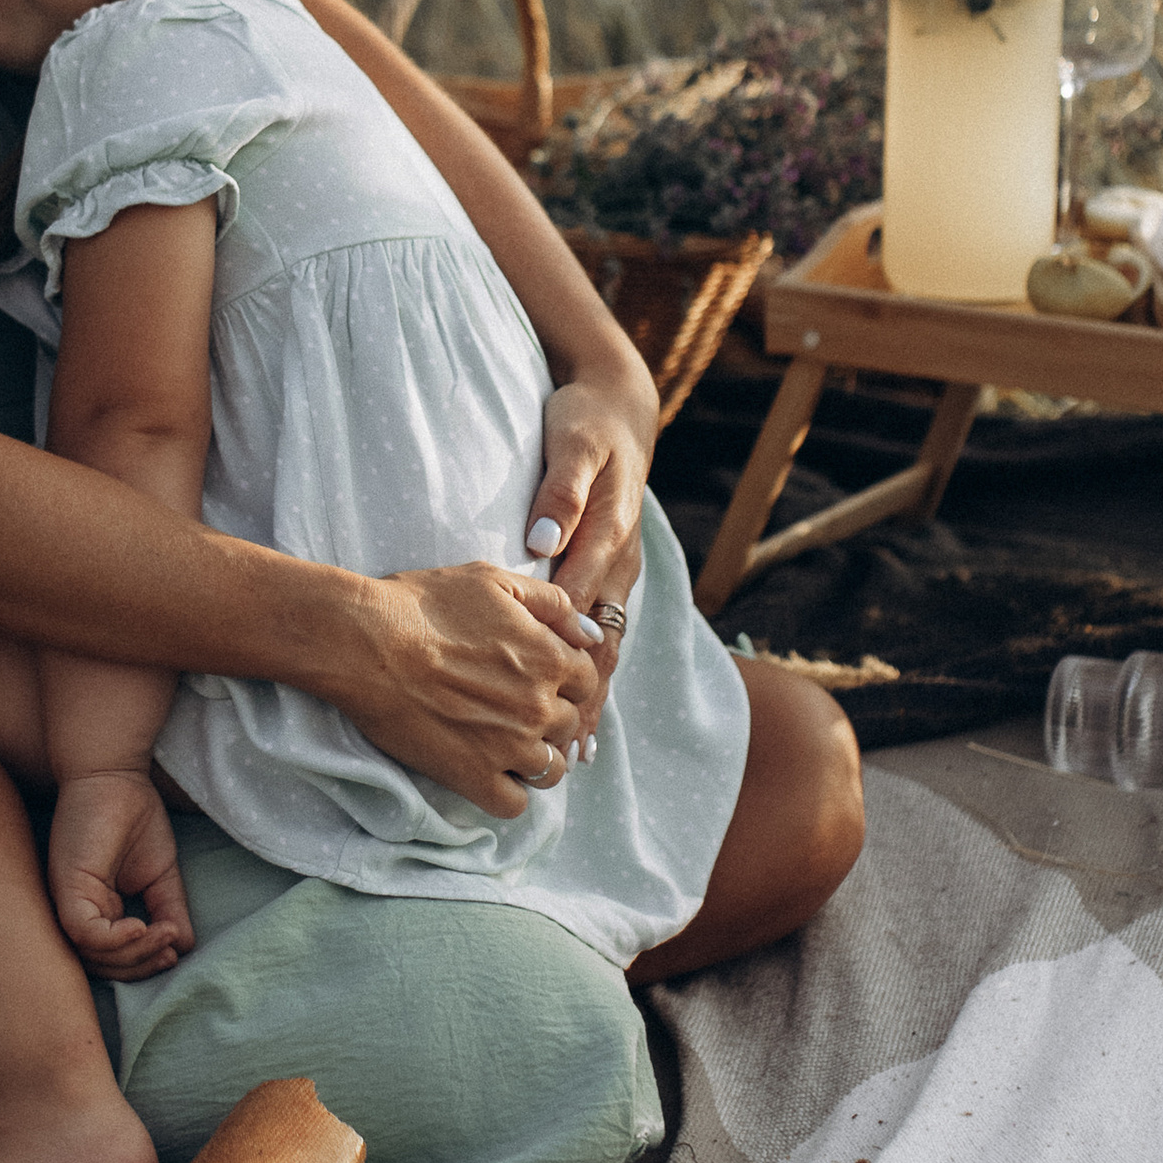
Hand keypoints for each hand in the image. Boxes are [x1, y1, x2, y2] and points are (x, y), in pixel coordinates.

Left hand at [49, 769, 195, 978]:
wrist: (115, 774)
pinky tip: (143, 926)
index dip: (143, 964)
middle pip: (103, 965)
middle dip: (141, 967)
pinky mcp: (66, 888)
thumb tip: (183, 946)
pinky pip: (86, 932)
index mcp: (96, 911)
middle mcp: (77, 912)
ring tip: (164, 935)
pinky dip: (116, 940)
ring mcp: (68, 902)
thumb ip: (168, 909)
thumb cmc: (134, 816)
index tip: (173, 952)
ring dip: (135, 955)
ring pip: (94, 956)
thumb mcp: (159, 873)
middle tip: (170, 952)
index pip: (113, 958)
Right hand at [325, 563, 602, 819]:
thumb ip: (553, 603)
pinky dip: (506, 791)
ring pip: (550, 770)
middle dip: (550, 714)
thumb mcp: (493, 581)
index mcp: (549, 658)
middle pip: (571, 725)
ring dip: (535, 757)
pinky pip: (513, 805)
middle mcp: (539, 707)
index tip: (538, 674)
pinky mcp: (473, 777)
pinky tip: (487, 769)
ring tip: (505, 741)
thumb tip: (591, 632)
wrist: (366, 642)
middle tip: (514, 704)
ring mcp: (509, 748)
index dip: (564, 675)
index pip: (586, 680)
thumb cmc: (424, 604)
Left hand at [525, 378, 650, 738]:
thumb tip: (542, 545)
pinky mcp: (612, 572)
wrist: (619, 409)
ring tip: (577, 753)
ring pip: (609, 645)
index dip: (562, 654)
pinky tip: (585, 710)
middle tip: (564, 753)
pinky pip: (607, 632)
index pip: (581, 604)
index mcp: (609, 533)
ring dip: (594, 697)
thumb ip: (559, 494)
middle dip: (583, 697)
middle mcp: (621, 561)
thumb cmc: (585, 425)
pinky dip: (597, 674)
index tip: (542, 699)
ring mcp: (620, 570)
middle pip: (602, 641)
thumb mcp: (573, 445)